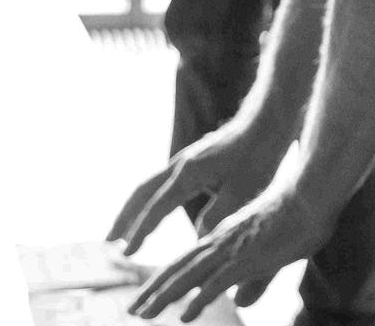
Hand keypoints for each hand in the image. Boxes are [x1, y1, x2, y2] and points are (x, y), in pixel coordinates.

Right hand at [106, 116, 289, 256]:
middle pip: (141, 193)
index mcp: (188, 173)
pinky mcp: (193, 161)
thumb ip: (218, 217)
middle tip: (108, 243)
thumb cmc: (258, 155)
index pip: (157, 208)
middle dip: (124, 219)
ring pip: (149, 187)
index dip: (141, 232)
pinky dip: (150, 201)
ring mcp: (185, 161)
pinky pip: (162, 184)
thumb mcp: (242, 191)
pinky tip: (155, 213)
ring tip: (122, 232)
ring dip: (133, 210)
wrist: (266, 120)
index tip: (126, 254)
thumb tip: (197, 239)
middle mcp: (180, 165)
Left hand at [127, 171, 334, 322]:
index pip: (185, 263)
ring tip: (143, 314)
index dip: (165, 280)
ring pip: (189, 276)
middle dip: (153, 291)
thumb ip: (253, 281)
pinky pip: (217, 282)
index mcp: (222, 238)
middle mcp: (219, 242)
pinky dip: (199, 299)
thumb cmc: (295, 221)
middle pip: (178, 269)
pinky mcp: (246, 257)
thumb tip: (239, 304)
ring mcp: (231, 249)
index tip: (147, 297)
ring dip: (163, 296)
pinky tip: (185, 315)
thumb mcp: (270, 256)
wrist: (310, 197)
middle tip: (132, 310)